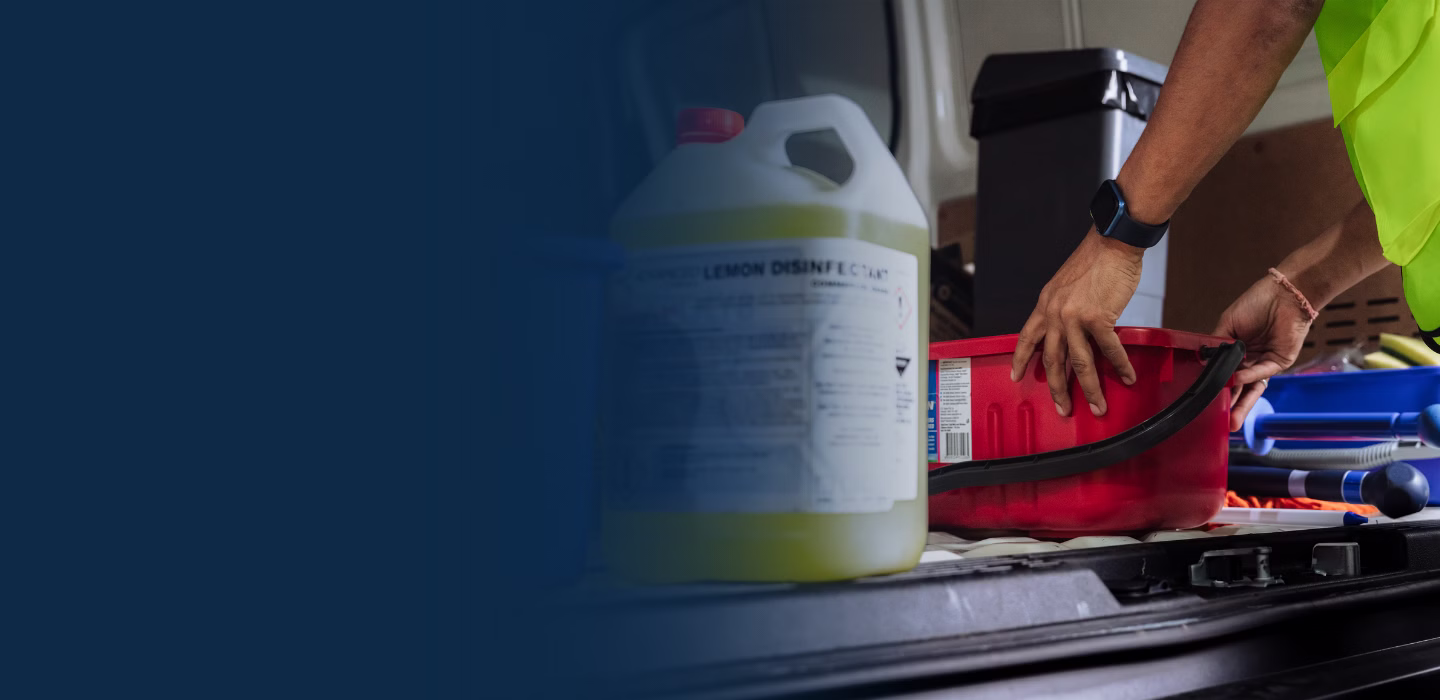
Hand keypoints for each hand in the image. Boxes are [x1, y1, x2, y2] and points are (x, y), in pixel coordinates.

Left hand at [1011, 229, 1143, 416]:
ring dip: (1090, 388)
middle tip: (1062, 408)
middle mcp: (1055, 313)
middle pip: (1051, 359)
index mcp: (1045, 305)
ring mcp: (1075, 317)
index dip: (1020, 359)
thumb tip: (1074, 333)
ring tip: (1097, 406)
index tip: (1015, 377)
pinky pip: (1109, 350)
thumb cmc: (1095, 261)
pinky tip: (1126, 378)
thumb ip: (1064, 309)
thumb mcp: (1066, 286)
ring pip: (1079, 363)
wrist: (1113, 242)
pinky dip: (1120, 366)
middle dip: (1057, 388)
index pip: (1027, 337)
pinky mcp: (1098, 318)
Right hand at [1213, 274, 1313, 430]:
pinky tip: (1237, 379)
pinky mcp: (1280, 361)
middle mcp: (1251, 359)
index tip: (1208, 401)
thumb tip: (1205, 364)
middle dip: (1232, 404)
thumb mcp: (1227, 325)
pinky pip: (1263, 372)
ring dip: (1243, 403)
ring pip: (1253, 387)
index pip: (1227, 375)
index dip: (1219, 388)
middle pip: (1240, 387)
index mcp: (1237, 351)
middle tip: (1223, 421)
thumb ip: (1216, 346)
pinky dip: (1250, 376)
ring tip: (1233, 419)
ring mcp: (1266, 362)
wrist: (1283, 294)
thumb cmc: (1256, 303)